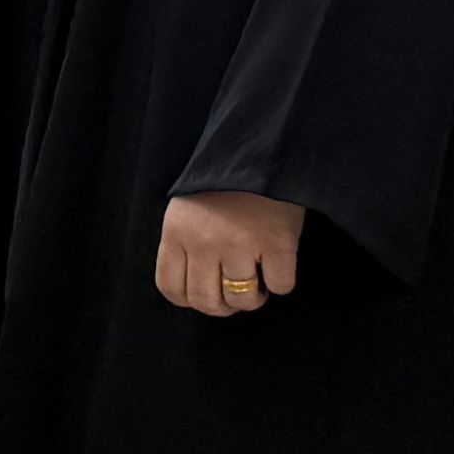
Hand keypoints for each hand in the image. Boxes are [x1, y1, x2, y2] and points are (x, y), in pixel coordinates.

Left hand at [156, 190, 305, 319]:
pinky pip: (281, 285)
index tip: (207, 294)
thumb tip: (197, 285)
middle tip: (236, 294)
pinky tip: (279, 265)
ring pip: (243, 299)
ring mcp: (241, 244)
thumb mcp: (188, 207)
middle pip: (206, 301)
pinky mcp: (278, 243)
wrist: (264, 147)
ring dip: (253, 298)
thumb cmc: (226, 181)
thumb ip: (186, 242)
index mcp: (177, 232)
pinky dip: (282, 282)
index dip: (191, 300)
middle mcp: (204, 242)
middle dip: (223, 307)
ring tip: (258, 281)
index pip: (171, 288)